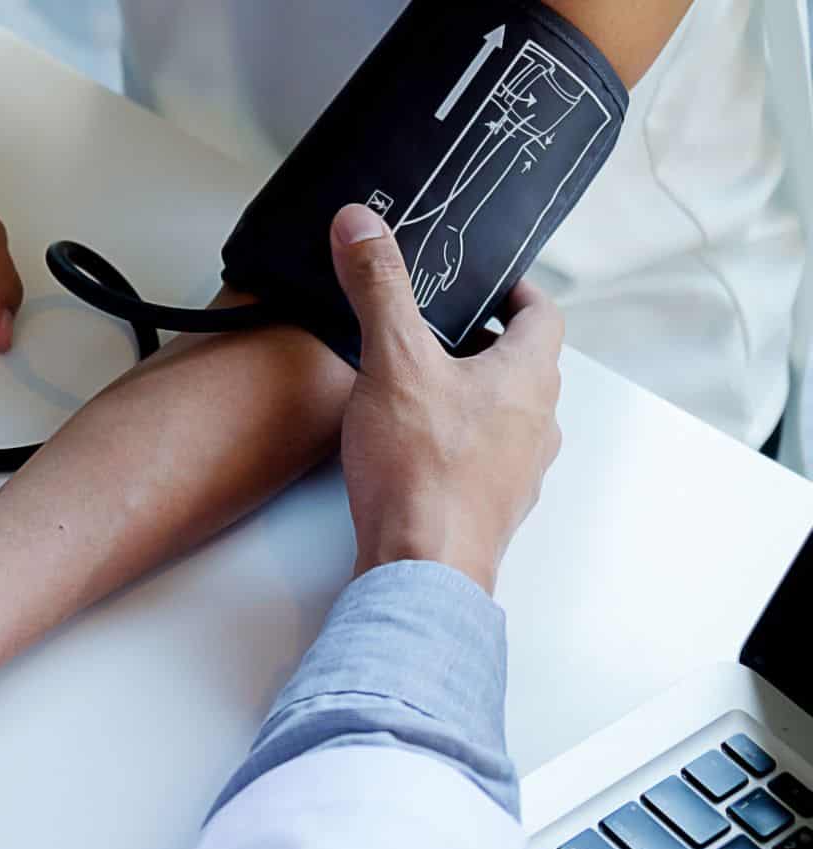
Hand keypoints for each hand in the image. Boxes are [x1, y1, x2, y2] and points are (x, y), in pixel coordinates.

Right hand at [330, 205, 564, 592]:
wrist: (423, 568)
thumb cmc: (422, 468)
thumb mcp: (393, 360)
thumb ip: (378, 288)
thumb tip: (360, 224)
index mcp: (529, 377)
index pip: (543, 315)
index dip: (516, 292)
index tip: (486, 282)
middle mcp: (537, 424)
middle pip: (523, 366)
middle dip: (482, 343)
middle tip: (435, 328)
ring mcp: (519, 472)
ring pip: (505, 416)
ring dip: (470, 396)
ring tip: (416, 385)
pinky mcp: (489, 509)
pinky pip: (483, 461)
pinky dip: (456, 444)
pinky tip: (411, 448)